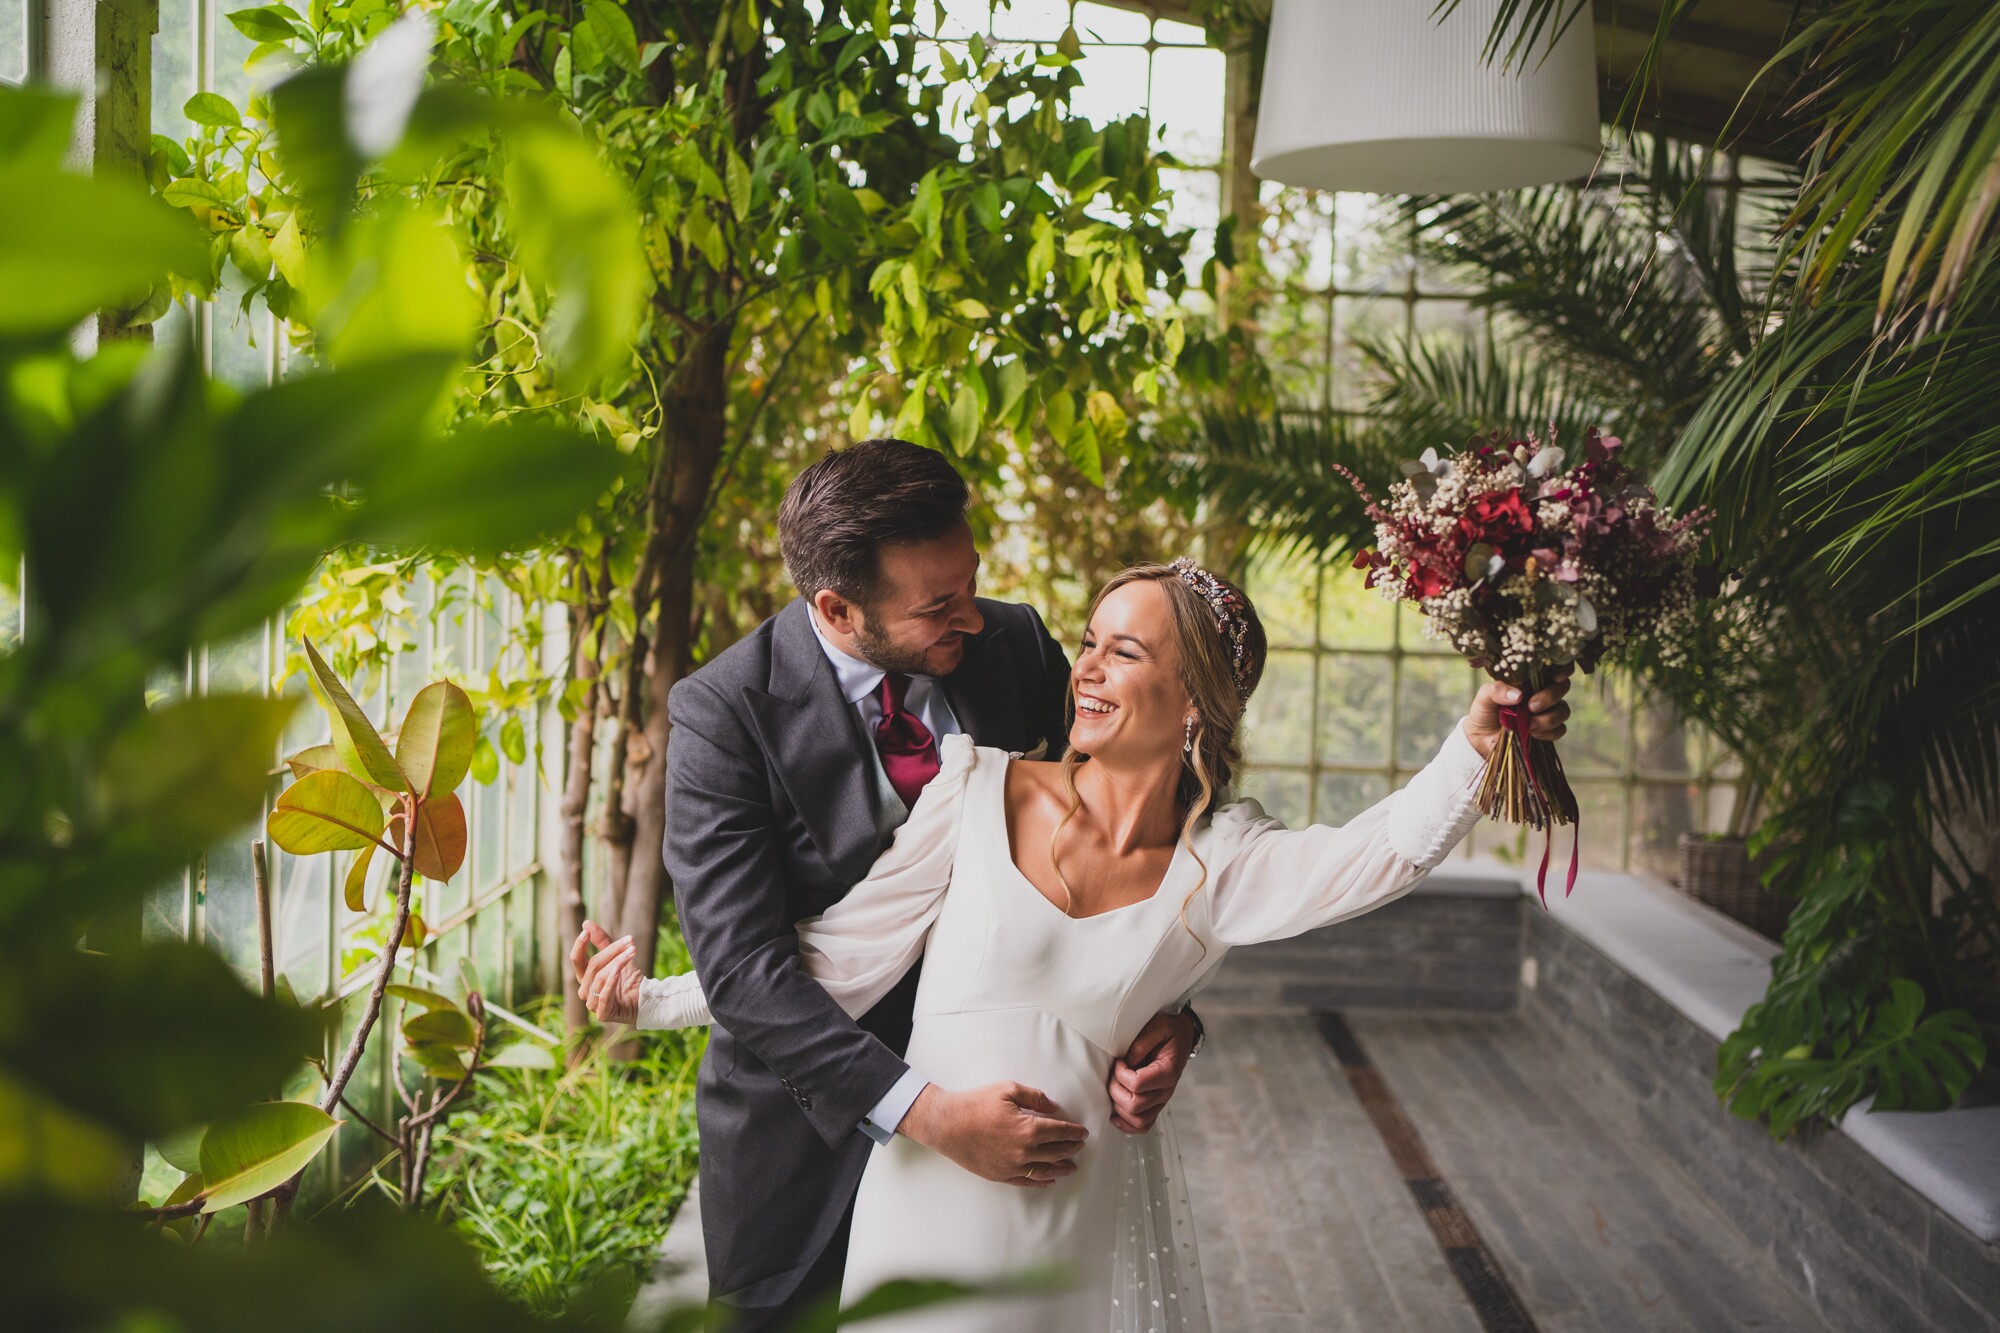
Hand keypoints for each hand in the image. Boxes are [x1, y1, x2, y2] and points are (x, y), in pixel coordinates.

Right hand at [570, 919, 640, 1025]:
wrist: (644, 1000)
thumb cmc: (628, 979)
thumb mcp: (616, 957)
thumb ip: (602, 942)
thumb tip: (586, 923)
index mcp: (584, 977)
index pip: (576, 959)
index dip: (579, 946)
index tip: (586, 932)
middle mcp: (585, 990)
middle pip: (593, 965)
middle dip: (612, 951)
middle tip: (630, 941)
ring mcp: (592, 1003)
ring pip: (600, 977)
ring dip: (618, 962)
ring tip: (633, 951)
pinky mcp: (603, 1013)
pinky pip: (604, 995)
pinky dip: (612, 981)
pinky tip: (619, 969)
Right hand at [898, 1082, 1088, 1188]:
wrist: (947, 1124)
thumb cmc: (976, 1104)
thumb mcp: (1008, 1090)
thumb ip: (1035, 1098)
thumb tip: (1054, 1108)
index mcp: (1029, 1129)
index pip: (1060, 1132)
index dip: (1074, 1132)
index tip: (1083, 1132)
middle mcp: (1024, 1152)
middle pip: (1056, 1152)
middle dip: (1071, 1148)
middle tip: (1079, 1146)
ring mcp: (1012, 1167)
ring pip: (1045, 1170)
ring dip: (1061, 1168)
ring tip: (1071, 1167)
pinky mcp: (1000, 1175)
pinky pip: (1026, 1182)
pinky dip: (1041, 1181)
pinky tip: (1049, 1179)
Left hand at [1107, 1010, 1193, 1134]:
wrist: (1182, 1036)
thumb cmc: (1168, 1031)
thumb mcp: (1157, 1026)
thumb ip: (1141, 1043)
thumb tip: (1127, 1062)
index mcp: (1167, 1072)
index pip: (1137, 1085)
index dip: (1120, 1074)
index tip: (1119, 1061)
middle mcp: (1166, 1091)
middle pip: (1134, 1106)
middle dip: (1115, 1090)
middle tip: (1113, 1075)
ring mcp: (1161, 1101)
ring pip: (1137, 1120)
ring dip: (1119, 1108)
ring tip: (1115, 1089)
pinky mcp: (1155, 1105)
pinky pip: (1142, 1126)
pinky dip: (1127, 1124)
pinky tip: (1115, 1115)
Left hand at [1464, 665, 1572, 759]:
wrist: (1481, 739)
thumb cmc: (1484, 712)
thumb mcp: (1484, 697)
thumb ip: (1496, 690)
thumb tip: (1518, 695)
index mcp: (1529, 679)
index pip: (1555, 666)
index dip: (1563, 668)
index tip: (1556, 676)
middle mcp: (1542, 692)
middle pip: (1563, 687)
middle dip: (1551, 696)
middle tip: (1531, 706)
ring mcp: (1547, 711)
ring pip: (1563, 710)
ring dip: (1548, 718)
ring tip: (1528, 725)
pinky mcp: (1548, 730)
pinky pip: (1560, 730)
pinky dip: (1548, 732)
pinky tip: (1532, 734)